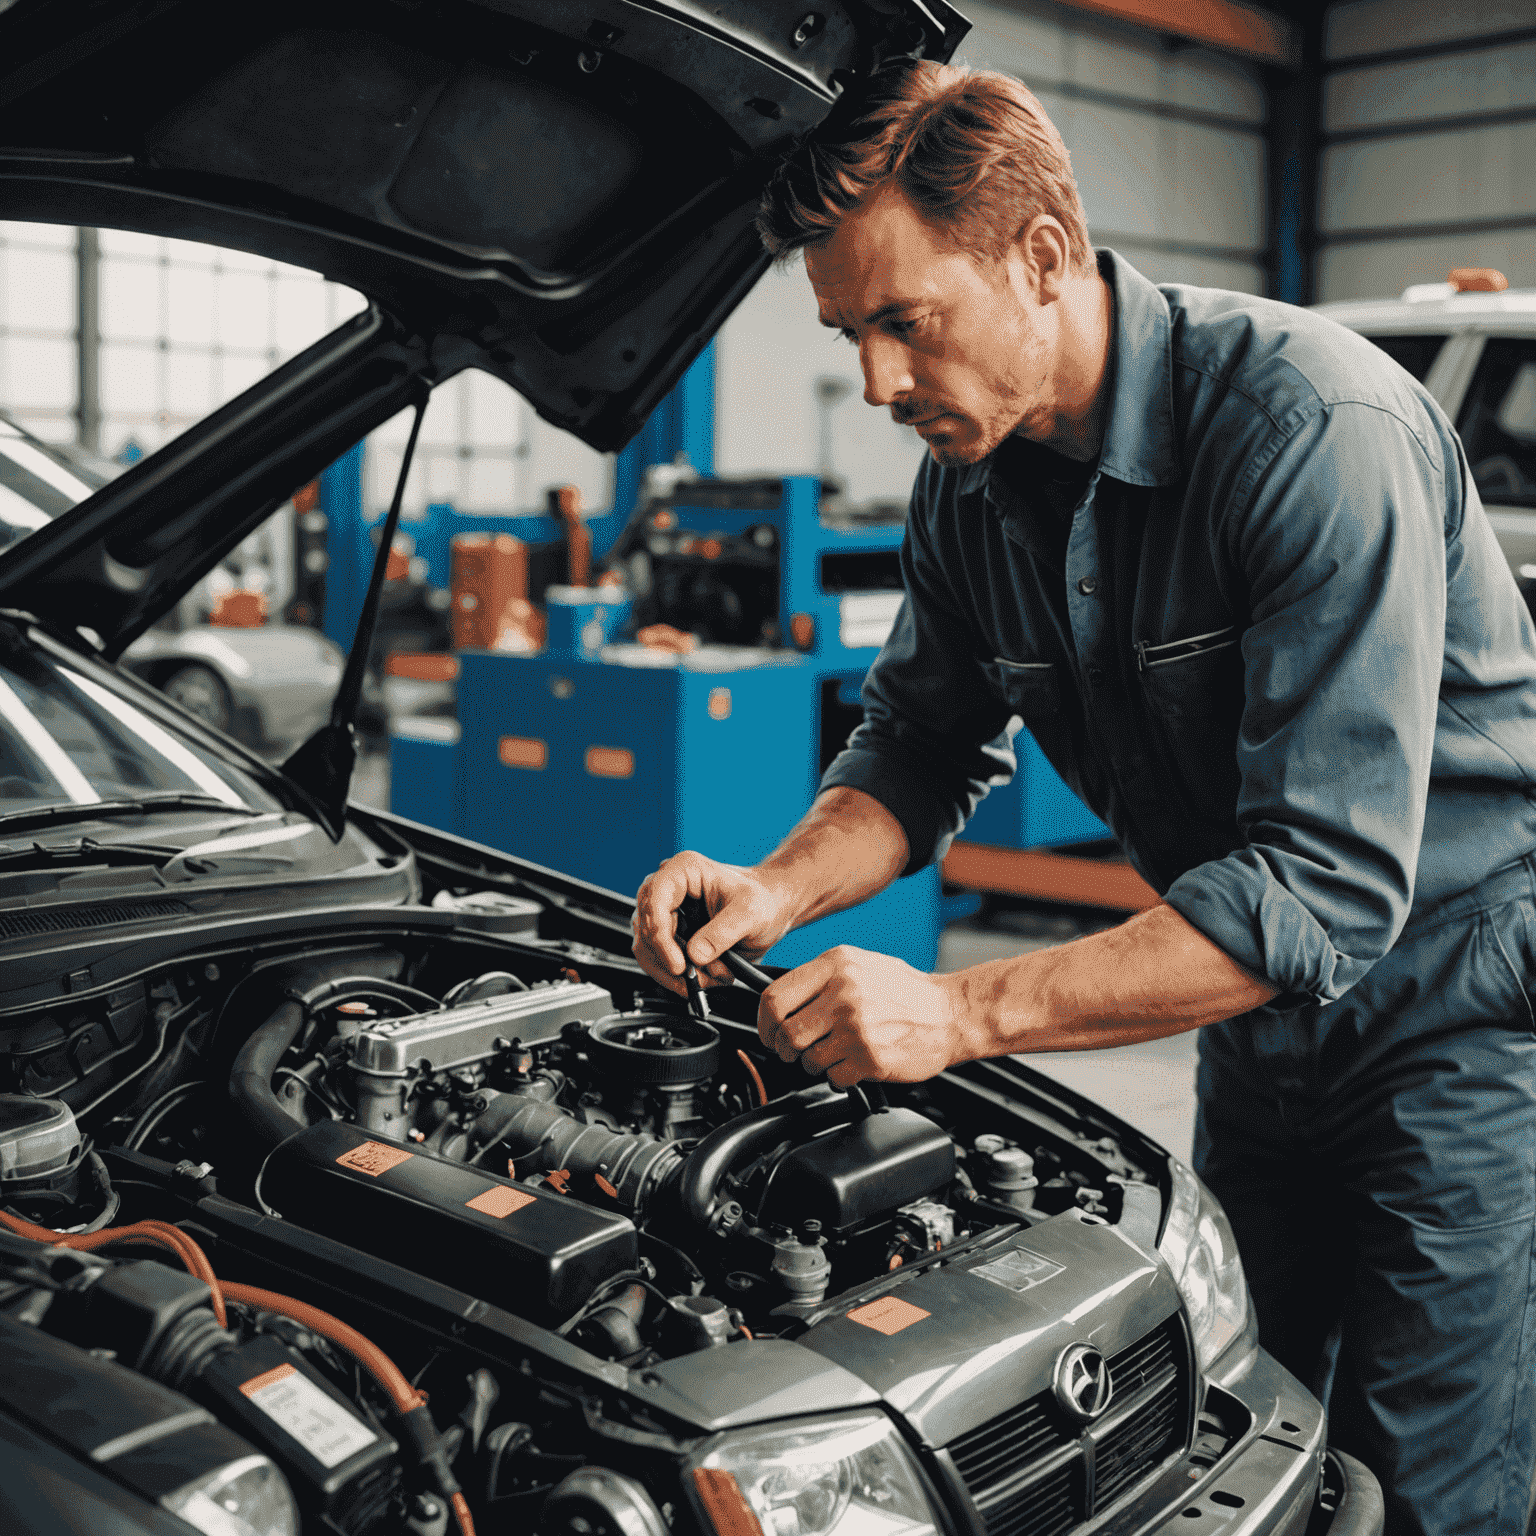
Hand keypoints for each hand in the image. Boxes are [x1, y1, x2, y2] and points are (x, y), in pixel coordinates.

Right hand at [632, 852, 794, 997]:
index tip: (678, 963)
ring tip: (709, 977)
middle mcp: (668, 888)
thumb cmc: (763, 900)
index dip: (660, 935)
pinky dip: (677, 977)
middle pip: (646, 929)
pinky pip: (658, 960)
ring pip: (647, 949)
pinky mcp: (669, 934)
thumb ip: (723, 932)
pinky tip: (703, 978)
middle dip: (671, 960)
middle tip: (696, 977)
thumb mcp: (751, 913)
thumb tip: (695, 955)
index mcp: (683, 870)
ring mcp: (666, 912)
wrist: (772, 910)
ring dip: (675, 972)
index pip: (654, 901)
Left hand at [757, 946, 967, 1086]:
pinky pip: (833, 1077)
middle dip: (784, 1049)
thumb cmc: (907, 990)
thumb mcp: (860, 964)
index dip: (764, 1022)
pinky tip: (854, 1062)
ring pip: (807, 1059)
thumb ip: (820, 977)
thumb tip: (781, 999)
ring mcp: (856, 1028)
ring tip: (833, 1053)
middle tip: (792, 1051)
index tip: (768, 1032)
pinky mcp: (869, 1058)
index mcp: (836, 965)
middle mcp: (843, 994)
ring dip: (813, 1063)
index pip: (775, 997)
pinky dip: (838, 1075)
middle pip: (786, 1033)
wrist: (951, 1013)